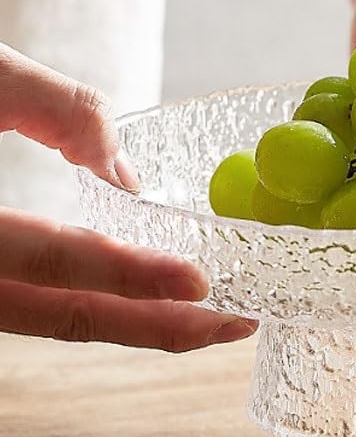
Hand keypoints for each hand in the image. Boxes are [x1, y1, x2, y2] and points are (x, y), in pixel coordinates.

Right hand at [0, 43, 257, 349]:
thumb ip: (47, 108)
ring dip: (136, 322)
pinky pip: (37, 303)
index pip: (50, 261)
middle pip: (63, 319)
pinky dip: (99, 302)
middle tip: (236, 323)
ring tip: (209, 316)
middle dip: (158, 328)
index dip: (129, 275)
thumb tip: (128, 174)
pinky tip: (145, 292)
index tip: (203, 283)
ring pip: (52, 320)